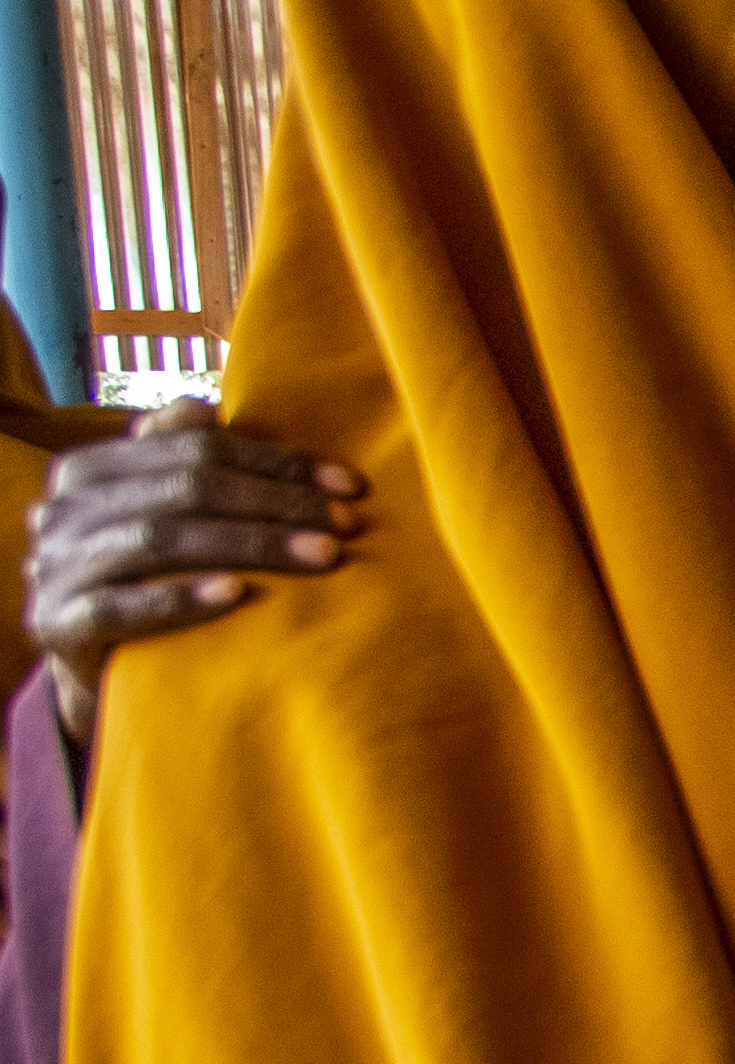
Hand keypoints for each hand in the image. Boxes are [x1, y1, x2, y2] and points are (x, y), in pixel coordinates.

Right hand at [27, 406, 362, 730]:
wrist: (86, 654)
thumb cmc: (138, 573)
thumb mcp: (153, 509)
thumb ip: (175, 458)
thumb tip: (207, 409)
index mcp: (89, 470)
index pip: (196, 450)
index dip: (278, 463)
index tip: (351, 486)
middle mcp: (64, 509)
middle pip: (187, 490)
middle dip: (278, 504)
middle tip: (347, 524)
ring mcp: (55, 565)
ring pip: (162, 541)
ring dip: (252, 545)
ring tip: (322, 556)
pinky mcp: (57, 622)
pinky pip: (121, 607)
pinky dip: (181, 598)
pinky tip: (238, 594)